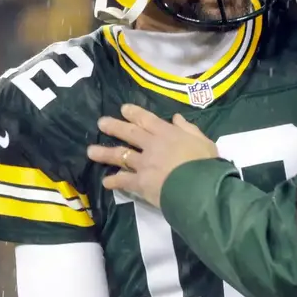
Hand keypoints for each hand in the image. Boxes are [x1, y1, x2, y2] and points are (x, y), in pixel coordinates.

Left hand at [87, 104, 217, 206]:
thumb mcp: (204, 142)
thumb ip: (189, 129)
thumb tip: (176, 118)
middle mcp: (152, 145)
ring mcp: (143, 164)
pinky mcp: (140, 182)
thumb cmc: (206, 164)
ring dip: (104, 153)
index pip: (147, 119)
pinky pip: (123, 180)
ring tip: (90, 151)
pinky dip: (114, 180)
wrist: (199, 187)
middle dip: (114, 126)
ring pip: (120, 155)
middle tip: (101, 123)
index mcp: (168, 133)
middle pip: (129, 133)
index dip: (134, 113)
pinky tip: (105, 182)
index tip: (123, 109)